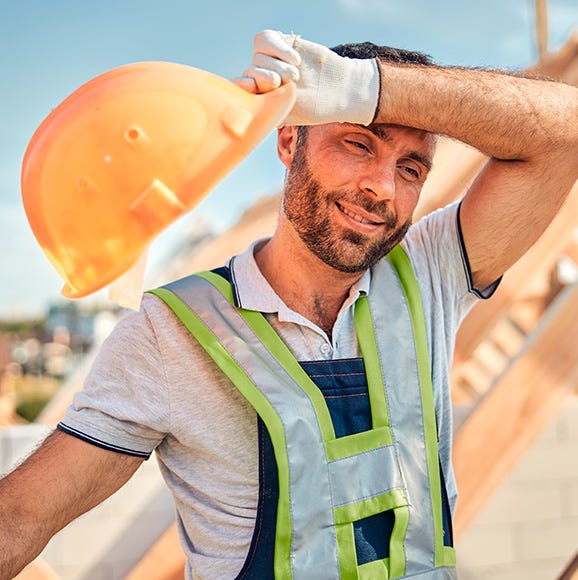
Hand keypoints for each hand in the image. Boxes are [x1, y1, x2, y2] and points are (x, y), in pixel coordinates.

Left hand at [233, 30, 379, 125]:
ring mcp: (272, 60)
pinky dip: (279, 48)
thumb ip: (266, 110)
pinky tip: (295, 59)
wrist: (340, 88)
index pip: (241, 89)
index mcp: (262, 98)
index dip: (241, 86)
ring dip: (278, 65)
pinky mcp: (282, 43)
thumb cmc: (316, 107)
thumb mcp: (290, 114)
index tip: (250, 86)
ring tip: (296, 75)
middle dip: (267, 78)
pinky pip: (265, 39)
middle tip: (284, 84)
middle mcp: (263, 78)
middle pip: (250, 71)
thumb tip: (243, 113)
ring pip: (258, 56)